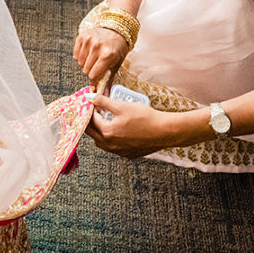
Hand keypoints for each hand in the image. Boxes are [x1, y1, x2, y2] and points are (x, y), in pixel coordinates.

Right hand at [74, 27, 128, 85]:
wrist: (116, 31)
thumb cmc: (117, 49)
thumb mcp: (116, 65)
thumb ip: (108, 81)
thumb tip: (104, 97)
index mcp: (108, 55)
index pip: (94, 75)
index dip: (94, 81)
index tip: (95, 82)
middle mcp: (97, 47)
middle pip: (86, 70)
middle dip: (90, 72)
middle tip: (97, 67)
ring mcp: (89, 40)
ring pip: (80, 63)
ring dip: (85, 65)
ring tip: (93, 60)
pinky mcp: (82, 36)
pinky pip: (76, 55)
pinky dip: (80, 57)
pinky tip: (88, 54)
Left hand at [84, 92, 199, 158]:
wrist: (164, 131)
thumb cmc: (145, 118)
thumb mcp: (122, 106)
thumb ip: (103, 102)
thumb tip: (89, 98)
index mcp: (107, 132)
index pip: (92, 120)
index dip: (90, 110)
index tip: (91, 104)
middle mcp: (111, 145)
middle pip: (93, 134)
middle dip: (91, 123)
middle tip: (93, 113)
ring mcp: (120, 152)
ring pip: (103, 144)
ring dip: (100, 133)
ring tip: (103, 122)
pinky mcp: (129, 154)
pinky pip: (114, 148)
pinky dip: (111, 140)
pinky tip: (117, 132)